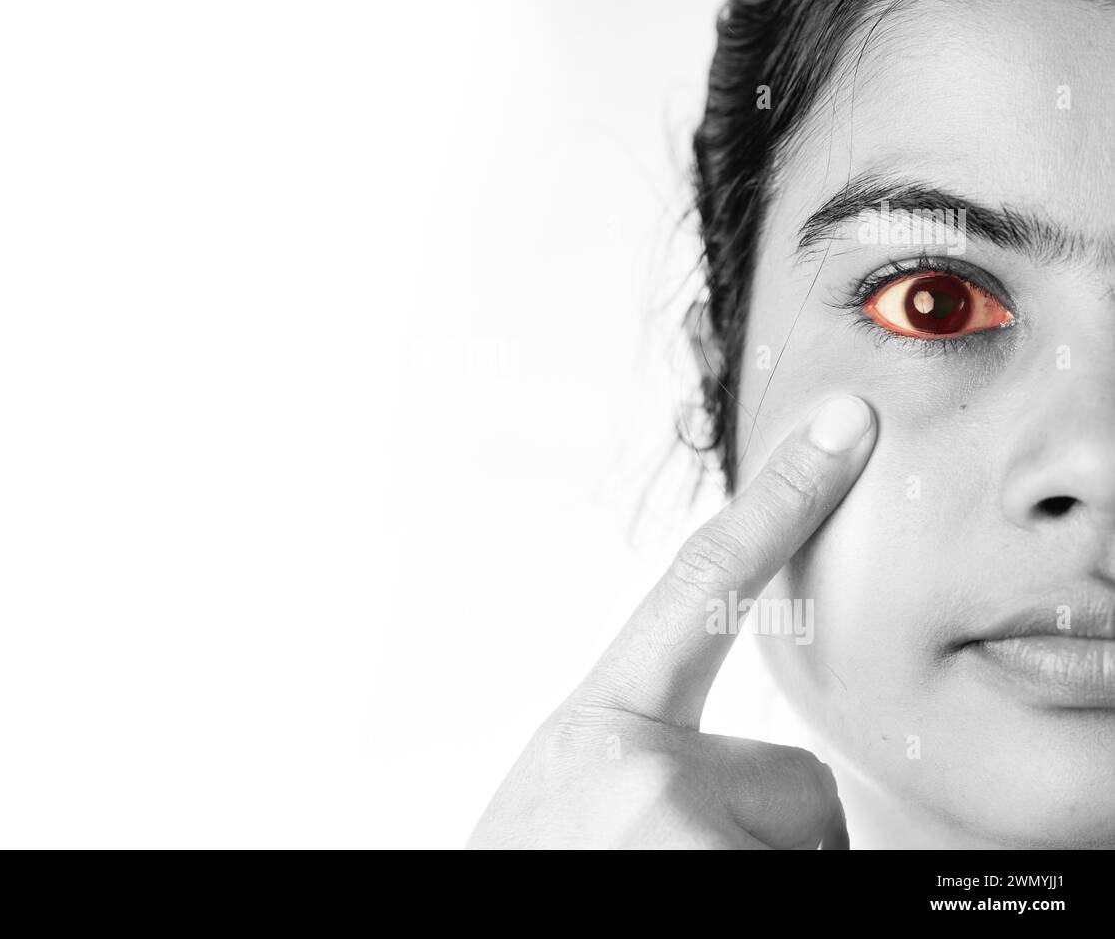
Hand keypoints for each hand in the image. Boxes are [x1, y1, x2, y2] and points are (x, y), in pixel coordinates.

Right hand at [467, 395, 876, 848]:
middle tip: (663, 861)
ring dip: (759, 872)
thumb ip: (649, 751)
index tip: (844, 428)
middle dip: (760, 835)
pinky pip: (812, 873)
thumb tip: (773, 777)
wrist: (471, 935)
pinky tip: (680, 891)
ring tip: (662, 879)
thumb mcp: (571, 797)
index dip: (779, 500)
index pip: (698, 586)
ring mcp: (682, 828)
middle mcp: (638, 764)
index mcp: (596, 726)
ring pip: (808, 847)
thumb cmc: (535, 862)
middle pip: (797, 782)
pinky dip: (769, 886)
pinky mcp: (725, 878)